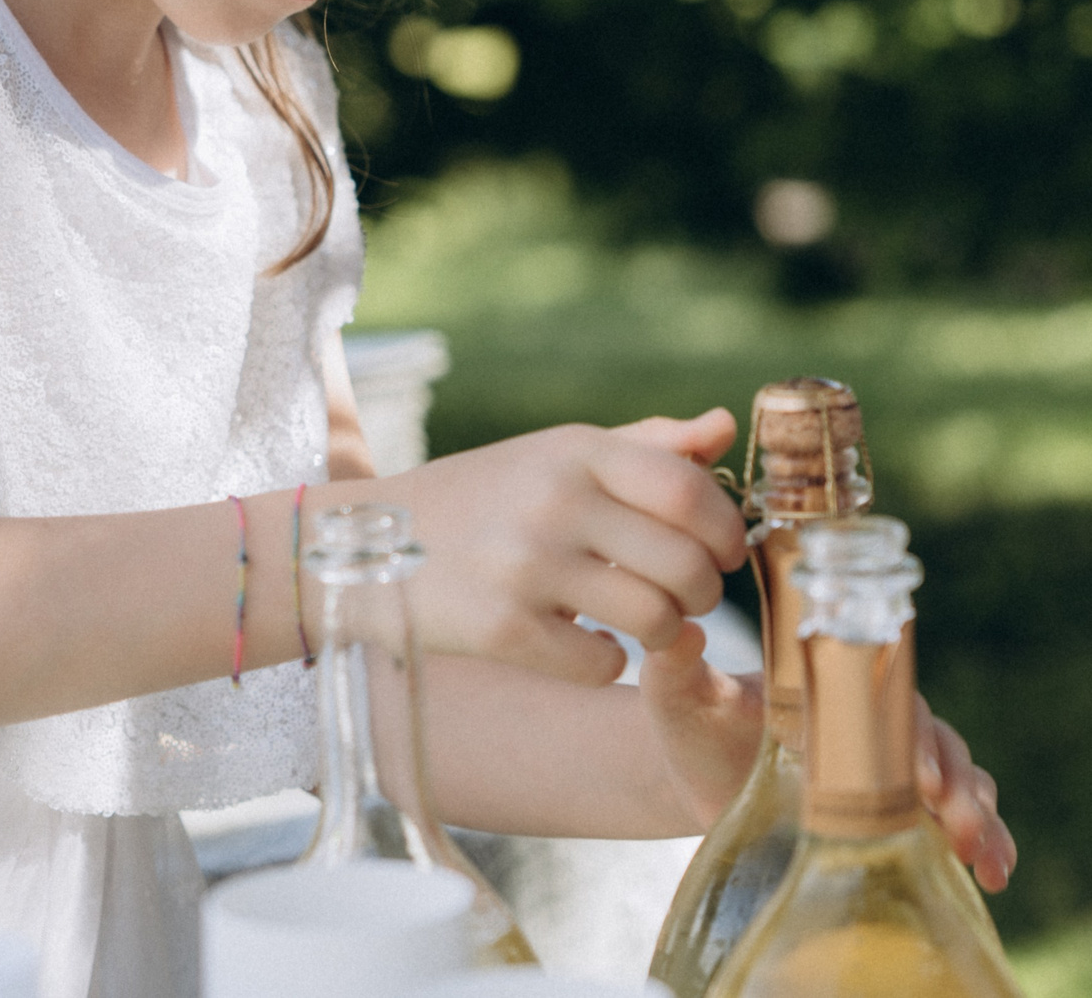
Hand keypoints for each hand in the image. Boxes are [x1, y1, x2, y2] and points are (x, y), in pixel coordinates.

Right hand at [376, 409, 749, 685]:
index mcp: (574, 451)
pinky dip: (604, 664)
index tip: (724, 554)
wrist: (364, 545)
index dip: (726, 530)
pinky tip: (579, 644)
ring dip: (662, 634)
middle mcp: (552, 500)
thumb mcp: (556, 455)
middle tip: (686, 599)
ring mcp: (525, 565)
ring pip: (654, 620)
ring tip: (640, 624)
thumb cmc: (483, 498)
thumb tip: (725, 427)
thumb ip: (646, 445)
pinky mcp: (501, 627)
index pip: (689, 489)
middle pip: (685, 563)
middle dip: (703, 593)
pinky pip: (602, 665)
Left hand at [639, 626, 1017, 891]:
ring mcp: (893, 769)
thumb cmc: (694, 725)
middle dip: (954, 782)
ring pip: (959, 779)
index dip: (907, 732)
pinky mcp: (898, 815)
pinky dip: (987, 841)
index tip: (915, 773)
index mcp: (834, 684)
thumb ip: (676, 668)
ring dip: (978, 813)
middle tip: (952, 818)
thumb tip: (681, 632)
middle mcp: (875, 721)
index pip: (886, 697)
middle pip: (934, 741)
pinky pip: (957, 822)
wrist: (700, 775)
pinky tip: (995, 873)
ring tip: (980, 855)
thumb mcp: (679, 697)